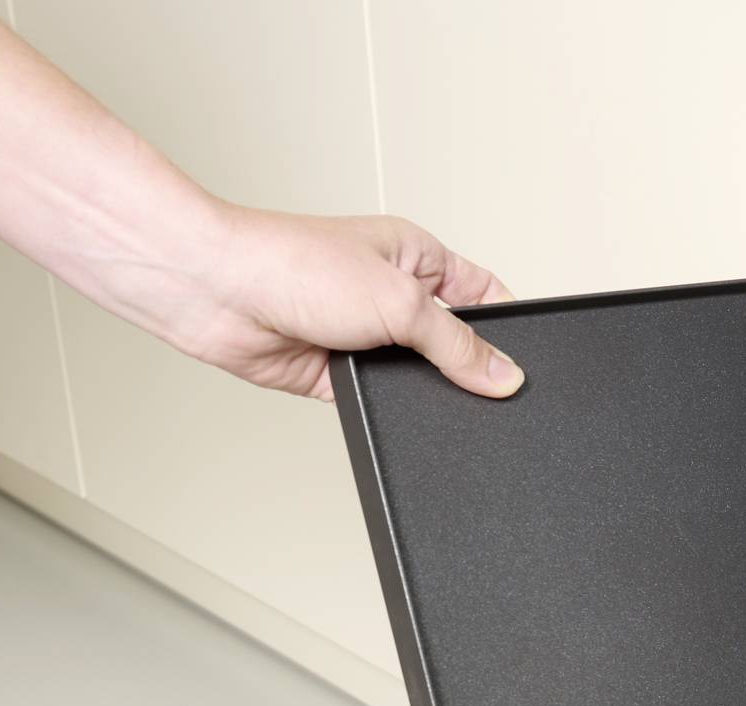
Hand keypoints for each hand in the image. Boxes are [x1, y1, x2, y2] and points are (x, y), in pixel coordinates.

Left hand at [159, 207, 522, 401]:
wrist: (219, 293)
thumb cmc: (293, 262)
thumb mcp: (400, 301)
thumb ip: (457, 345)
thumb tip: (504, 375)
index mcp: (416, 256)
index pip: (483, 295)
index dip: (507, 329)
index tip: (527, 364)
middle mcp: (391, 294)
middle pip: (452, 344)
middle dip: (466, 369)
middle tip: (487, 393)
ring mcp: (364, 335)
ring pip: (415, 378)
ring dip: (421, 391)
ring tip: (428, 396)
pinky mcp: (337, 373)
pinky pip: (379, 400)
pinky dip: (386, 408)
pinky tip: (388, 407)